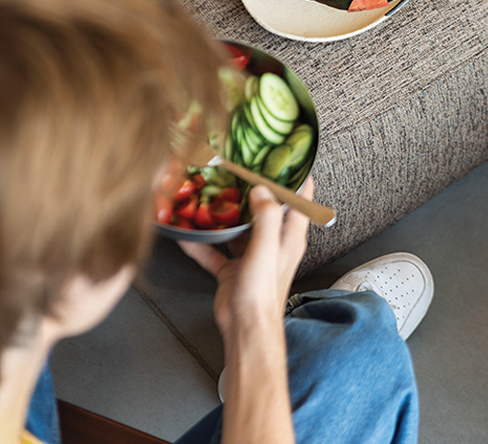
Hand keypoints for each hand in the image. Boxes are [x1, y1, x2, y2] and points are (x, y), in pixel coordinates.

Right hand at [179, 177, 312, 336]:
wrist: (245, 328)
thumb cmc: (262, 293)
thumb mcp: (266, 248)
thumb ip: (266, 217)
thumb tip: (261, 189)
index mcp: (289, 236)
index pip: (301, 201)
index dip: (297, 179)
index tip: (288, 159)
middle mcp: (272, 243)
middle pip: (264, 210)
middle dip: (252, 192)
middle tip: (237, 171)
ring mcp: (251, 256)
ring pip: (237, 228)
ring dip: (223, 215)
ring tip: (208, 196)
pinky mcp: (232, 269)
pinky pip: (215, 251)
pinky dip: (201, 242)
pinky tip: (186, 233)